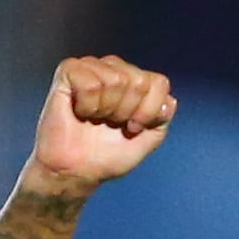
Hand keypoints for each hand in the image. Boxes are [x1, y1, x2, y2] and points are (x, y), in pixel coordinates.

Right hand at [26, 56, 177, 193]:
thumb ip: (162, 120)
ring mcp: (93, 67)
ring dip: (104, 109)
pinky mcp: (69, 71)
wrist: (76, 172)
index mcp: (136, 82)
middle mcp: (115, 69)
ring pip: (114, 80)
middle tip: (109, 124)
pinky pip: (90, 83)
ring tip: (93, 119)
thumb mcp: (147, 141)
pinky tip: (79, 111)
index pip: (158, 82)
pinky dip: (86, 105)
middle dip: (125, 111)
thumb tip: (169, 101)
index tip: (132, 129)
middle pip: (138, 81)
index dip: (148, 111)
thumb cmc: (106, 156)